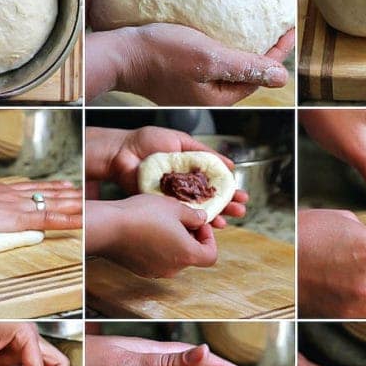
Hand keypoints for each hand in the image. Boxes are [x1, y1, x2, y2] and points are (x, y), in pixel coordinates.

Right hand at [0, 167, 81, 231]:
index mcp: (0, 189)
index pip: (30, 187)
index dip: (48, 186)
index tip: (62, 184)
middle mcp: (14, 195)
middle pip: (46, 193)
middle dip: (66, 193)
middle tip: (82, 191)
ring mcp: (19, 206)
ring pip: (54, 204)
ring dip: (73, 205)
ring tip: (90, 204)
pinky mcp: (20, 219)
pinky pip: (51, 220)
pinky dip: (69, 221)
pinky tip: (84, 221)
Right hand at [85, 24, 293, 105]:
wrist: (121, 55)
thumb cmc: (161, 54)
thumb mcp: (209, 59)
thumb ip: (246, 67)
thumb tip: (283, 79)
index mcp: (220, 96)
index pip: (260, 75)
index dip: (278, 52)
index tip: (289, 27)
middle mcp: (210, 96)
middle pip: (247, 73)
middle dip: (265, 51)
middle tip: (277, 24)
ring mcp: (195, 87)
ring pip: (229, 67)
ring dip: (244, 47)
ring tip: (257, 25)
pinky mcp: (183, 76)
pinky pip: (212, 62)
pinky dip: (223, 46)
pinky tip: (224, 31)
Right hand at [87, 195, 217, 277]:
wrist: (109, 227)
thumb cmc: (143, 215)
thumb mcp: (174, 207)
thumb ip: (193, 215)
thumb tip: (202, 219)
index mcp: (187, 255)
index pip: (211, 255)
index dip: (209, 238)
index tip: (198, 224)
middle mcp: (173, 268)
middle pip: (192, 255)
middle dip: (191, 237)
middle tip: (180, 218)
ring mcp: (156, 271)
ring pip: (174, 257)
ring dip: (174, 241)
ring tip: (162, 221)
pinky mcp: (141, 269)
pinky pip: (157, 259)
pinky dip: (158, 247)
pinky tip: (147, 230)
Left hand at [94, 126, 247, 225]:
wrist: (123, 151)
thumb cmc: (148, 142)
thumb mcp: (182, 141)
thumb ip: (205, 153)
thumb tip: (230, 164)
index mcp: (190, 171)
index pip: (213, 184)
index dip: (228, 190)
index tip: (242, 196)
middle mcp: (184, 187)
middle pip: (209, 200)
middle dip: (227, 206)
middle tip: (241, 209)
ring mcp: (174, 199)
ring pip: (198, 211)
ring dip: (216, 216)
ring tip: (231, 219)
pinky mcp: (162, 206)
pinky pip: (182, 216)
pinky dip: (196, 221)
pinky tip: (210, 224)